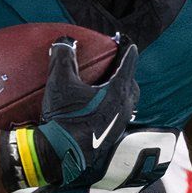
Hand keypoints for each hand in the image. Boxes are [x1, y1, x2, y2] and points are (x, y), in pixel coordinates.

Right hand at [9, 39, 139, 187]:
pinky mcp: (113, 136)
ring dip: (123, 91)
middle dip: (126, 73)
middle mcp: (123, 107)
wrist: (61, 152)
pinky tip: (102, 108)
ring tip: (110, 86)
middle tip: (117, 65)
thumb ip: (63, 57)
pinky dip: (116, 107)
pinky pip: (120, 115)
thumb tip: (64, 41)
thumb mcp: (60, 82)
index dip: (127, 51)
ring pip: (128, 102)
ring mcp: (120, 123)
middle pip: (131, 84)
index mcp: (116, 91)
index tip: (128, 43)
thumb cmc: (64, 116)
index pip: (127, 65)